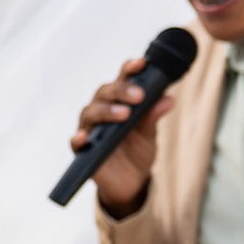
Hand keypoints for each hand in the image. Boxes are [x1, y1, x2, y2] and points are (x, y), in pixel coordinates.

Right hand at [70, 57, 174, 214]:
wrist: (131, 181)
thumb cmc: (137, 150)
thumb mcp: (149, 133)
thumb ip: (154, 115)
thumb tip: (168, 98)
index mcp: (119, 102)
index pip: (122, 80)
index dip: (130, 69)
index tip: (142, 63)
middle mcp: (102, 111)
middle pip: (105, 93)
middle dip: (121, 91)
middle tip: (139, 96)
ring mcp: (90, 129)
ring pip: (90, 112)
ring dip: (106, 111)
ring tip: (123, 114)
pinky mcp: (83, 150)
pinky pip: (76, 141)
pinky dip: (79, 138)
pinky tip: (86, 138)